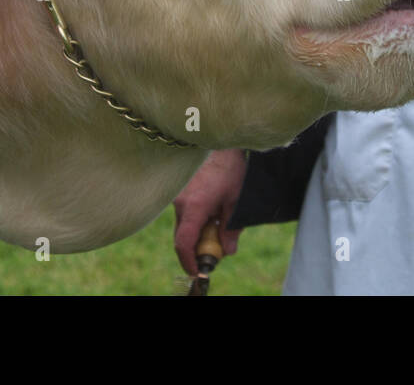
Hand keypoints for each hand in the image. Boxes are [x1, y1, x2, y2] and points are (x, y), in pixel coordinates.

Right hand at [173, 149, 246, 275]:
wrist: (220, 140)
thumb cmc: (231, 168)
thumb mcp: (236, 200)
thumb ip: (231, 228)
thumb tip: (228, 251)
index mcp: (194, 206)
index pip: (183, 242)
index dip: (189, 261)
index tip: (198, 272)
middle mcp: (180, 201)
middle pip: (182, 237)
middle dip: (197, 249)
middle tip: (216, 250)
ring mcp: (176, 194)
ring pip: (183, 224)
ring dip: (198, 232)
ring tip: (218, 219)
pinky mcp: (178, 189)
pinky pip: (184, 212)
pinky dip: (196, 219)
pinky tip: (212, 206)